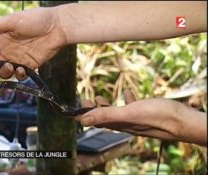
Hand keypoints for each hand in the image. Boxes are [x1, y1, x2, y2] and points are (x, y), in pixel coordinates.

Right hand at [0, 7, 66, 80]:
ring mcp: (17, 58)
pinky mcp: (29, 65)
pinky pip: (20, 75)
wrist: (58, 27)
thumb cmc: (35, 20)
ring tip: (10, 66)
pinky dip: (18, 75)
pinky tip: (21, 69)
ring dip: (4, 73)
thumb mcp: (12, 21)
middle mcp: (6, 50)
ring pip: (5, 72)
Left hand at [76, 89, 200, 143]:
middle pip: (105, 118)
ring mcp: (137, 119)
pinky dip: (127, 100)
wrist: (183, 121)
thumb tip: (83, 119)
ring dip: (107, 106)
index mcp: (120, 124)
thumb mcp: (129, 113)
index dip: (85, 115)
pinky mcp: (147, 113)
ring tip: (100, 98)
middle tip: (86, 100)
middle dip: (94, 110)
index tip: (77, 108)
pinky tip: (127, 92)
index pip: (97, 121)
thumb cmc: (158, 116)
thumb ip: (106, 115)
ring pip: (117, 113)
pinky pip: (133, 107)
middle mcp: (127, 124)